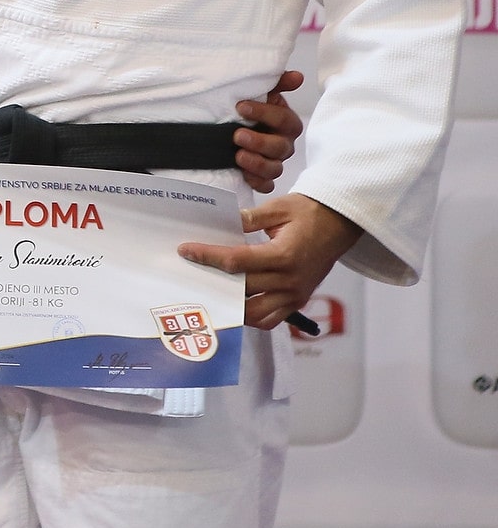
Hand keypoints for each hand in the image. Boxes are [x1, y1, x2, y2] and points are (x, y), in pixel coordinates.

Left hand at [178, 193, 361, 329]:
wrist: (340, 224)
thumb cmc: (309, 213)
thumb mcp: (278, 208)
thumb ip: (248, 218)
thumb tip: (222, 224)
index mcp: (283, 255)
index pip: (236, 261)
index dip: (207, 256)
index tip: (186, 250)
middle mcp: (290, 280)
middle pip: (242, 288)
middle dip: (213, 280)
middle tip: (191, 272)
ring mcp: (296, 294)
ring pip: (255, 313)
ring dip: (232, 306)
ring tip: (211, 291)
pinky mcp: (299, 300)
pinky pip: (271, 319)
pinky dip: (252, 317)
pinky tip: (236, 304)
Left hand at [232, 69, 303, 192]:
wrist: (223, 128)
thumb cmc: (245, 110)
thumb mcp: (258, 92)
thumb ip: (276, 83)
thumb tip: (297, 77)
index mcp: (284, 122)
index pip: (283, 119)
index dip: (264, 113)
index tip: (240, 107)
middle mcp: (283, 143)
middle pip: (280, 147)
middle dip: (259, 141)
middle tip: (238, 135)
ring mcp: (274, 162)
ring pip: (275, 168)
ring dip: (257, 163)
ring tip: (238, 155)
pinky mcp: (262, 178)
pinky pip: (265, 185)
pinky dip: (256, 181)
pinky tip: (243, 175)